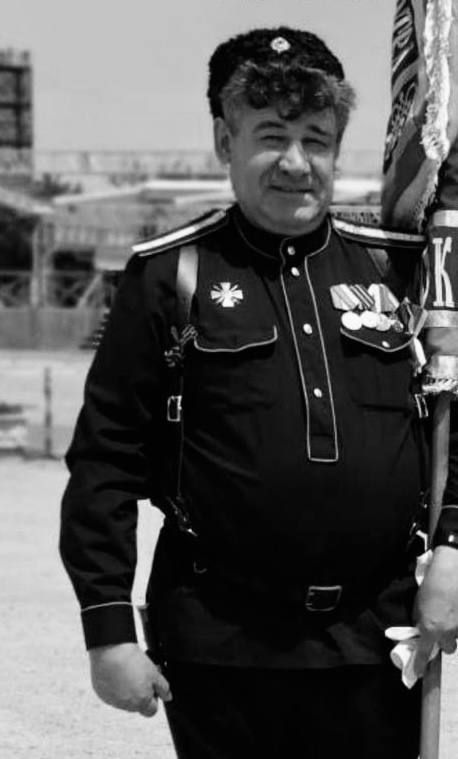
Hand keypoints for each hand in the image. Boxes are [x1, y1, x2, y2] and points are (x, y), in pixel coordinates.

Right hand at [89, 642, 171, 716]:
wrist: (111, 651)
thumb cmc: (132, 661)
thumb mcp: (154, 673)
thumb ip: (163, 688)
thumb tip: (168, 697)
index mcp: (141, 702)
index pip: (152, 711)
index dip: (154, 698)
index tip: (152, 687)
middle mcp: (126, 706)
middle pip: (138, 705)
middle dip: (141, 693)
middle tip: (141, 676)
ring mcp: (113, 701)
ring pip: (124, 700)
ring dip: (128, 690)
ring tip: (128, 672)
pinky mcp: (102, 694)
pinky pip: (112, 695)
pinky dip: (116, 687)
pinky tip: (117, 673)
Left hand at [413, 547, 457, 676]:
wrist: (451, 572)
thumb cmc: (431, 586)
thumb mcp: (418, 605)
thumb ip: (420, 621)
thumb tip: (421, 629)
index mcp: (430, 629)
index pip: (424, 653)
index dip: (420, 665)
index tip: (418, 673)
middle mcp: (447, 632)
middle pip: (447, 648)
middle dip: (443, 642)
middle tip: (439, 632)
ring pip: (457, 637)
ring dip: (452, 632)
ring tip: (448, 618)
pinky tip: (454, 612)